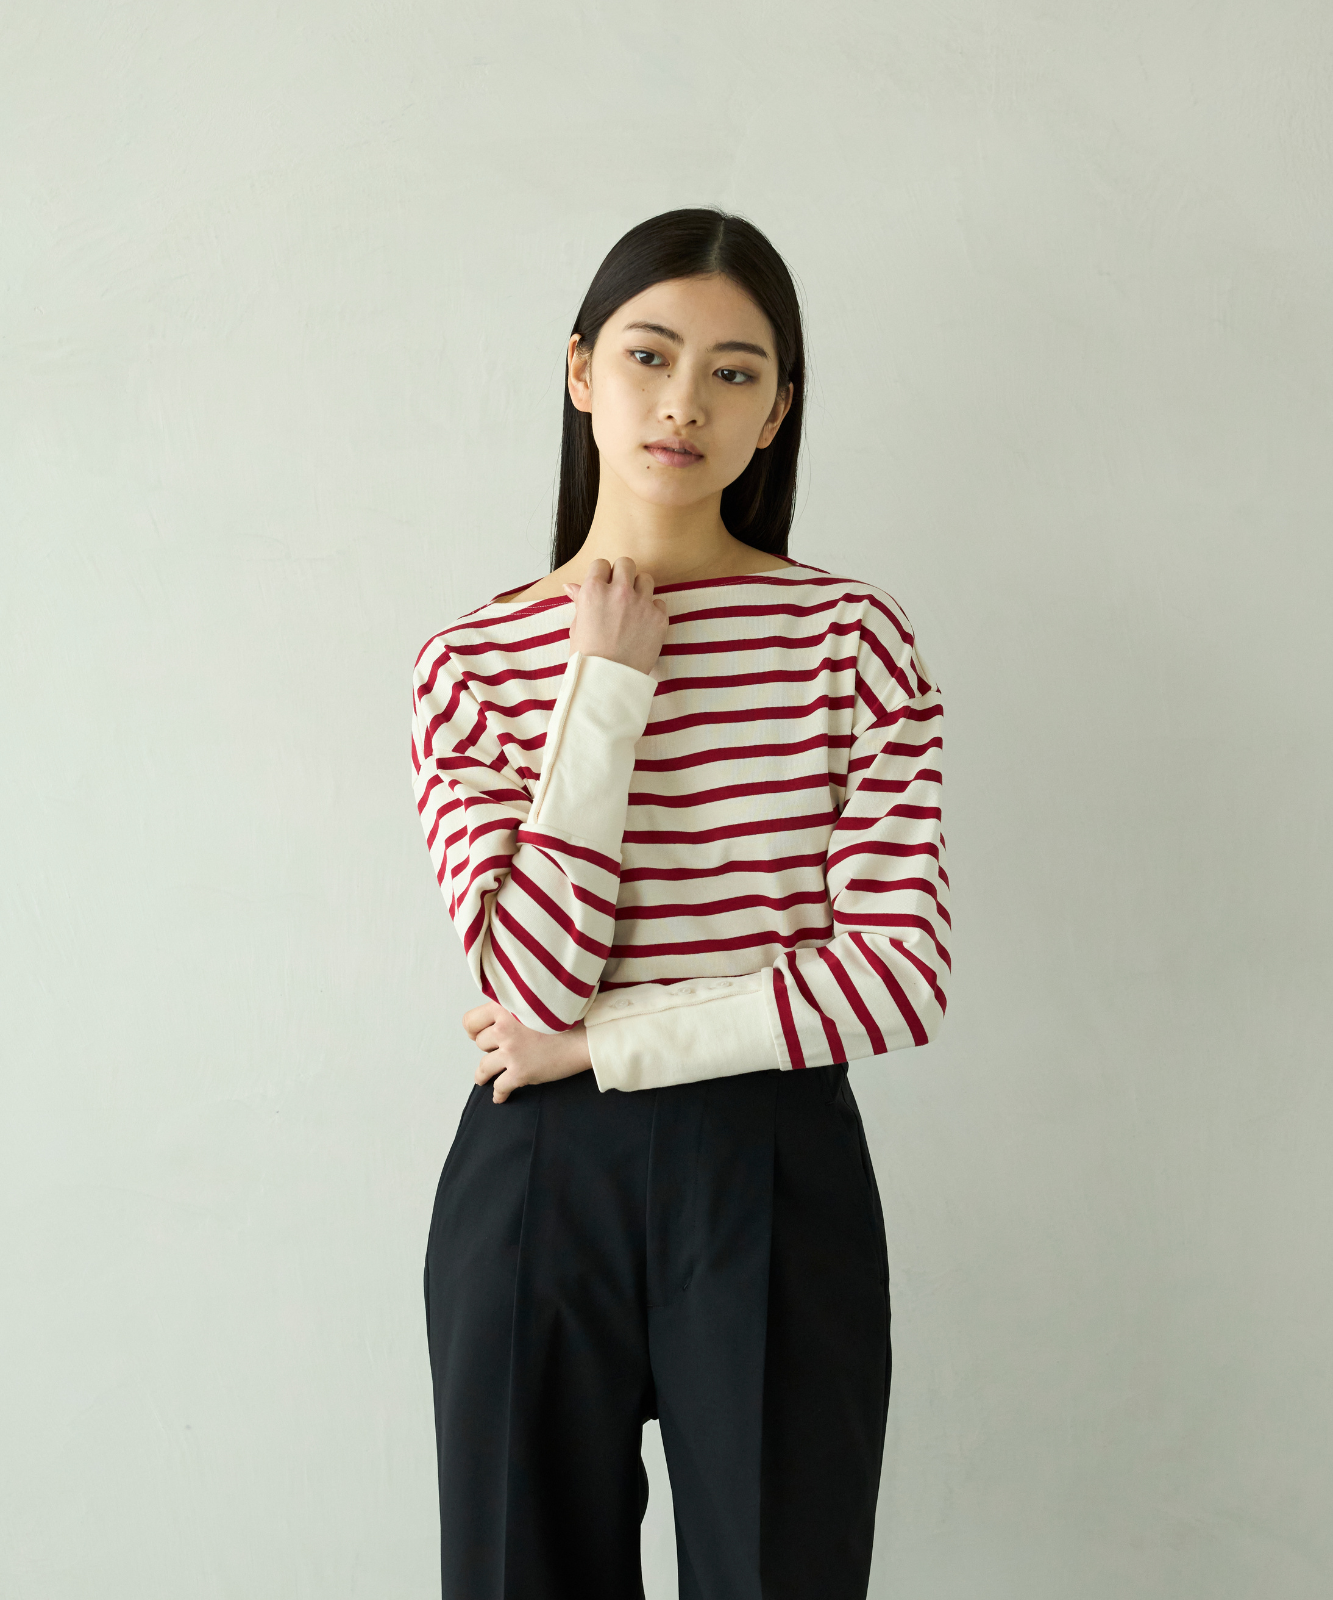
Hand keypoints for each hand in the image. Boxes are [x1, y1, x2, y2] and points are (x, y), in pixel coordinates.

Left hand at [463, 1000, 593, 1102]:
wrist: (586, 1034)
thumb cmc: (568, 1015)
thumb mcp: (535, 1001)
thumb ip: (514, 1006)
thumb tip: (502, 1017)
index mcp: (504, 1007)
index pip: (471, 1021)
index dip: (475, 1029)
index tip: (480, 1033)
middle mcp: (503, 1029)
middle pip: (480, 1043)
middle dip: (488, 1048)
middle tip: (497, 1051)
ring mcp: (511, 1052)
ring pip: (484, 1067)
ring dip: (483, 1074)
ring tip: (483, 1078)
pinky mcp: (520, 1072)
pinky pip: (500, 1087)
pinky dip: (498, 1094)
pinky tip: (500, 1097)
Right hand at [561, 555, 668, 675]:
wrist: (609, 681)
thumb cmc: (588, 657)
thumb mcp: (577, 627)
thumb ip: (579, 602)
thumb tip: (571, 586)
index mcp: (593, 591)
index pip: (601, 564)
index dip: (602, 575)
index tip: (603, 586)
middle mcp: (618, 592)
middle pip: (626, 563)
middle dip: (622, 574)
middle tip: (620, 592)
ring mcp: (641, 604)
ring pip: (646, 579)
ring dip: (640, 589)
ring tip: (634, 608)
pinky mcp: (659, 618)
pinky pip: (660, 603)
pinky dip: (653, 611)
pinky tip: (644, 625)